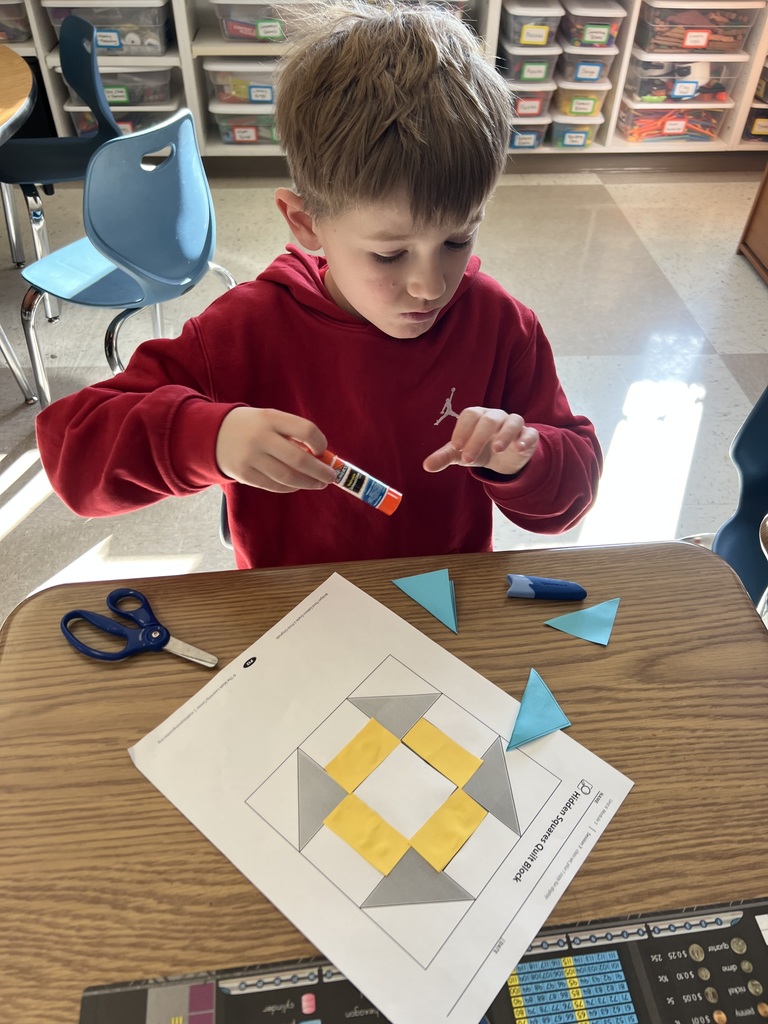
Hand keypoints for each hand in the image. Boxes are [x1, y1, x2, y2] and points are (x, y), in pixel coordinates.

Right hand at [215, 407, 335, 491]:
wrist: (213, 435)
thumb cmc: (253, 427)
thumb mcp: (270, 420)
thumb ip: (293, 434)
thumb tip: (322, 458)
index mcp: (271, 418)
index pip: (306, 430)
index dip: (320, 443)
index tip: (323, 451)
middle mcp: (261, 437)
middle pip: (299, 459)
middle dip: (320, 471)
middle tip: (331, 477)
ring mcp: (251, 458)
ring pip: (287, 477)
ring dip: (308, 483)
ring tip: (319, 484)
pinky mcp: (244, 475)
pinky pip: (274, 486)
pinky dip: (290, 488)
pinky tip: (298, 485)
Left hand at [423, 407, 538, 475]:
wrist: (504, 458)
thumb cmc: (480, 449)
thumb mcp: (461, 454)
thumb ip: (445, 457)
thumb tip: (426, 466)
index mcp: (478, 416)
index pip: (470, 415)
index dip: (462, 430)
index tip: (455, 448)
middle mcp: (497, 417)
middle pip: (488, 420)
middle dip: (477, 438)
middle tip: (467, 459)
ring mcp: (514, 424)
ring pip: (512, 421)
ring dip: (504, 434)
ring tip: (496, 450)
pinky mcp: (529, 435)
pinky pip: (530, 433)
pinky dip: (525, 439)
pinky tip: (519, 448)